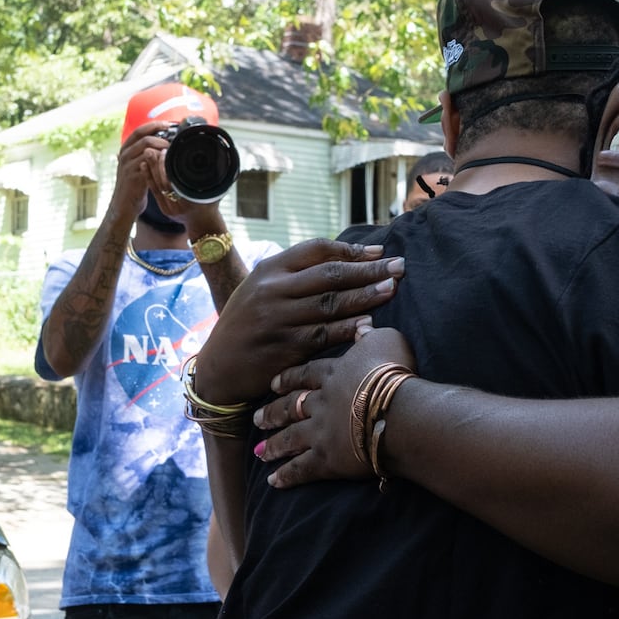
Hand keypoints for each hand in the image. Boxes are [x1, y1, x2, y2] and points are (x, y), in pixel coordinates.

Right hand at [108, 122, 174, 222]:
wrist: (124, 204)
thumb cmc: (134, 184)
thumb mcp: (137, 165)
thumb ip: (145, 153)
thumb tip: (164, 141)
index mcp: (126, 149)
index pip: (140, 130)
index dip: (155, 125)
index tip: (169, 124)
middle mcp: (124, 154)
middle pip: (144, 137)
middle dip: (161, 137)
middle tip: (175, 140)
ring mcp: (127, 165)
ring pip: (146, 149)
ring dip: (162, 148)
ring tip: (173, 151)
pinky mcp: (132, 176)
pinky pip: (147, 165)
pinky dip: (159, 162)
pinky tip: (168, 164)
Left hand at [142, 149, 219, 226]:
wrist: (205, 225)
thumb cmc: (213, 206)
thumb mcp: (217, 192)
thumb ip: (215, 178)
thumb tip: (218, 160)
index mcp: (192, 202)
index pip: (176, 181)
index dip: (168, 166)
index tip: (165, 151)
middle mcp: (179, 207)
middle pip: (164, 183)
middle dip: (156, 165)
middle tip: (151, 149)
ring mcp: (170, 210)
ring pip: (158, 186)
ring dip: (151, 169)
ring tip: (147, 153)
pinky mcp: (164, 210)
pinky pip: (155, 192)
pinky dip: (149, 178)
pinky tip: (144, 166)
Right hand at [194, 239, 405, 406]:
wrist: (219, 368)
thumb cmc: (247, 325)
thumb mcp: (259, 290)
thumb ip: (292, 275)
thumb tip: (343, 259)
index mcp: (268, 271)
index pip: (316, 250)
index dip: (351, 250)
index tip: (379, 252)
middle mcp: (272, 292)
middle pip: (330, 276)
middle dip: (368, 270)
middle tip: (399, 267)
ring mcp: (278, 321)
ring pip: (330, 305)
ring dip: (365, 297)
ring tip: (392, 290)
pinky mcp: (284, 349)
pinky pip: (323, 336)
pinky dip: (348, 329)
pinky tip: (370, 325)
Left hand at [255, 326, 417, 487]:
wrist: (400, 410)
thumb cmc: (396, 374)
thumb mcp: (386, 341)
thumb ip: (371, 336)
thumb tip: (363, 326)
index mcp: (334, 373)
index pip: (306, 374)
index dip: (289, 378)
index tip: (273, 383)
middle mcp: (321, 401)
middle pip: (291, 406)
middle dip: (273, 412)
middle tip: (257, 418)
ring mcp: (320, 431)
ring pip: (290, 437)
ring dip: (274, 445)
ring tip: (260, 451)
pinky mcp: (326, 459)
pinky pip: (301, 469)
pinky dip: (287, 475)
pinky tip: (273, 481)